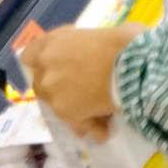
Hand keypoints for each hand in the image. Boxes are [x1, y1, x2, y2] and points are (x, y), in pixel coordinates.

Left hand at [25, 25, 137, 139]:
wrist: (136, 67)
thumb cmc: (127, 43)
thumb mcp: (107, 35)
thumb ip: (94, 46)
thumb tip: (106, 52)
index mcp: (54, 42)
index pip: (30, 56)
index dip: (43, 64)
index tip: (59, 68)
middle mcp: (46, 65)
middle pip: (42, 84)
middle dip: (59, 90)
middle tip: (83, 93)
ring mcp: (53, 90)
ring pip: (59, 107)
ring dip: (77, 112)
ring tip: (102, 118)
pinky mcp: (65, 113)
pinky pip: (77, 124)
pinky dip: (91, 129)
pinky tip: (106, 132)